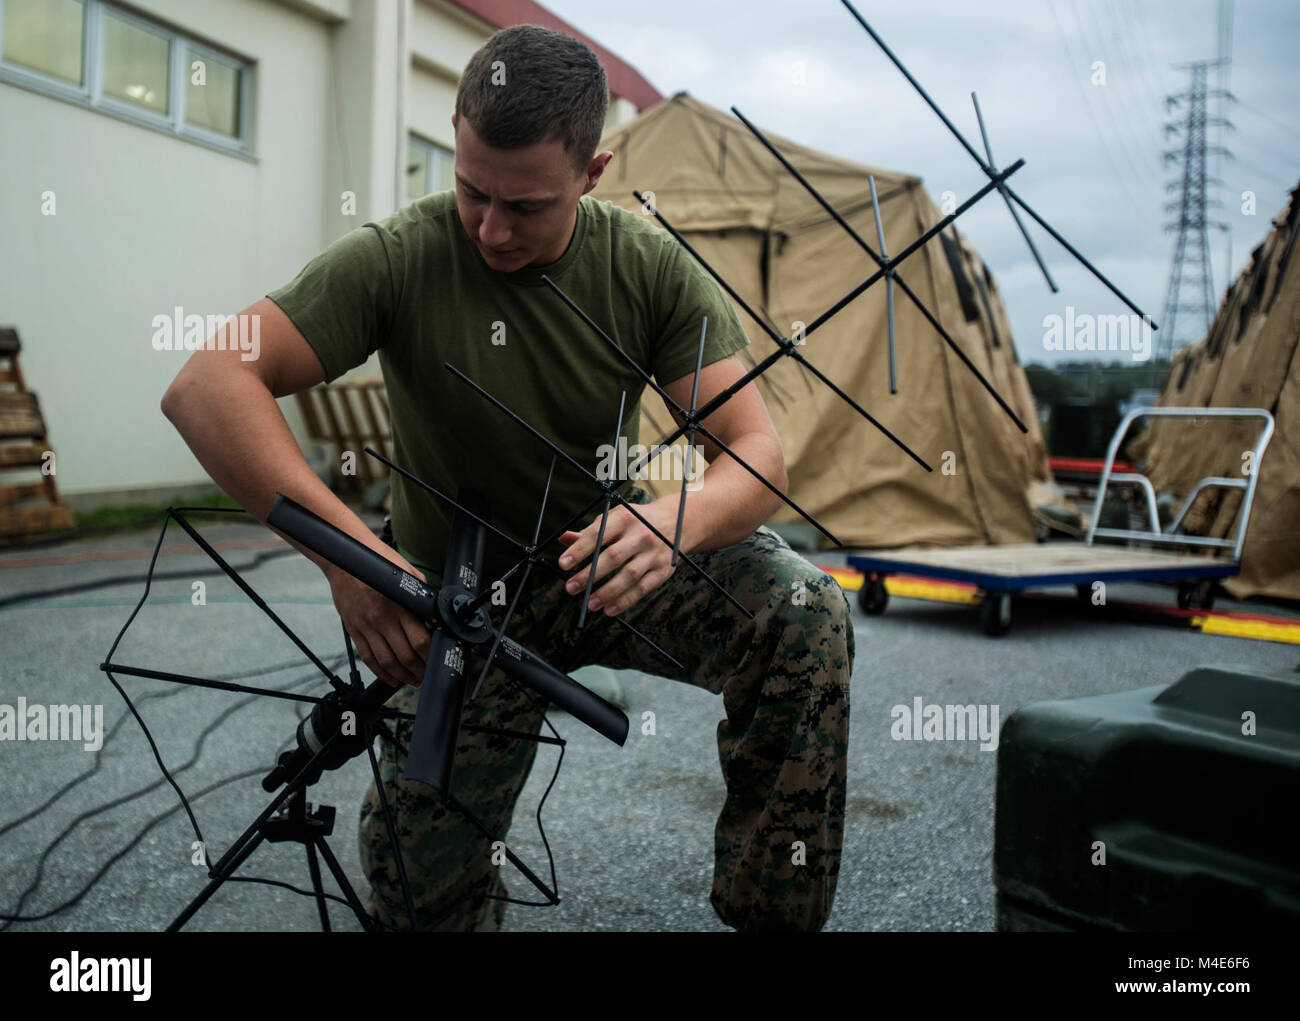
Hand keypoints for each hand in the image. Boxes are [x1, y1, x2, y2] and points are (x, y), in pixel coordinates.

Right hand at [324, 551, 430, 686]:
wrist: (343, 559)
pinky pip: (368, 657)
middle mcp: (382, 618)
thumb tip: (435, 604)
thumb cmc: (375, 562)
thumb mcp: (405, 571)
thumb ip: (420, 590)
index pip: (420, 639)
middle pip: (405, 655)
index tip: (436, 659)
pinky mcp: (354, 630)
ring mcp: (366, 626)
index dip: (430, 655)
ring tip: (413, 680)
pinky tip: (391, 678)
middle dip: (419, 670)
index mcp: (398, 604)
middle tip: (427, 674)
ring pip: (387, 661)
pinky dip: (380, 672)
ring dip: (402, 675)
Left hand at [557, 498, 680, 616]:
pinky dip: (625, 601)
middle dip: (590, 575)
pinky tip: (609, 610)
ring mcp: (653, 554)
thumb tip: (563, 538)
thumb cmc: (637, 521)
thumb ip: (590, 531)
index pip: (598, 534)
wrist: (678, 522)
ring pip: (629, 575)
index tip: (563, 564)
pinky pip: (643, 588)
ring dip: (607, 592)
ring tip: (589, 604)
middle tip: (570, 587)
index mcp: (624, 518)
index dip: (579, 550)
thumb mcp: (616, 518)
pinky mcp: (663, 570)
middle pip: (613, 557)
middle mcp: (641, 535)